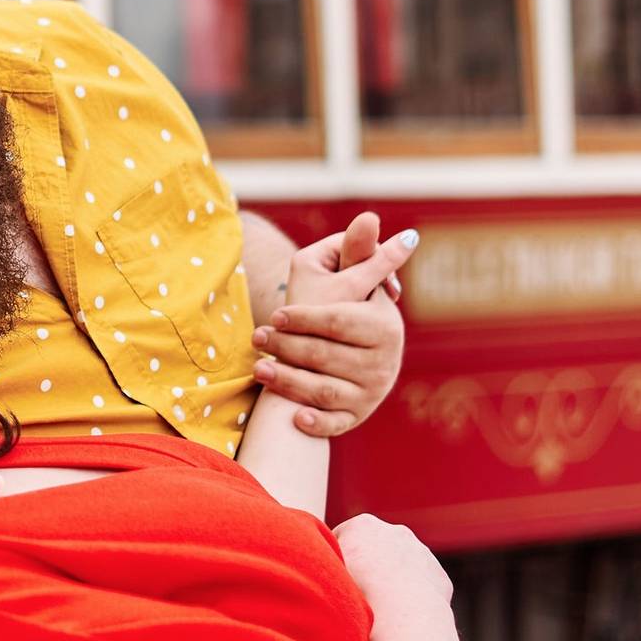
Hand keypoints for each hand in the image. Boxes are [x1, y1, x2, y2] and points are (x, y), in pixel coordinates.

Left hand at [251, 214, 415, 437]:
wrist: (348, 351)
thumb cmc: (344, 304)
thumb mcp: (350, 277)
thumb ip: (357, 252)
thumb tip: (368, 216)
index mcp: (383, 326)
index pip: (340, 321)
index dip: (306, 317)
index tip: (276, 313)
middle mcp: (383, 362)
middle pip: (326, 356)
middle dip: (288, 347)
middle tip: (257, 337)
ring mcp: (370, 392)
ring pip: (324, 391)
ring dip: (289, 382)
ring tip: (258, 369)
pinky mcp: (355, 416)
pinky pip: (335, 424)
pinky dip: (316, 424)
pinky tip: (293, 417)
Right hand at [331, 513, 452, 610]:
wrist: (402, 615)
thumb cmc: (356, 592)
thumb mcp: (323, 567)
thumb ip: (319, 558)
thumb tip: (306, 557)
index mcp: (364, 525)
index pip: (342, 539)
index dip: (335, 560)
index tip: (332, 580)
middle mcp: (396, 532)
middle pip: (374, 549)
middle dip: (367, 565)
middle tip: (354, 593)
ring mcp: (421, 553)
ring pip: (400, 567)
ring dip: (390, 581)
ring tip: (377, 608)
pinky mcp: (438, 576)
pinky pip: (420, 585)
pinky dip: (411, 596)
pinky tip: (399, 615)